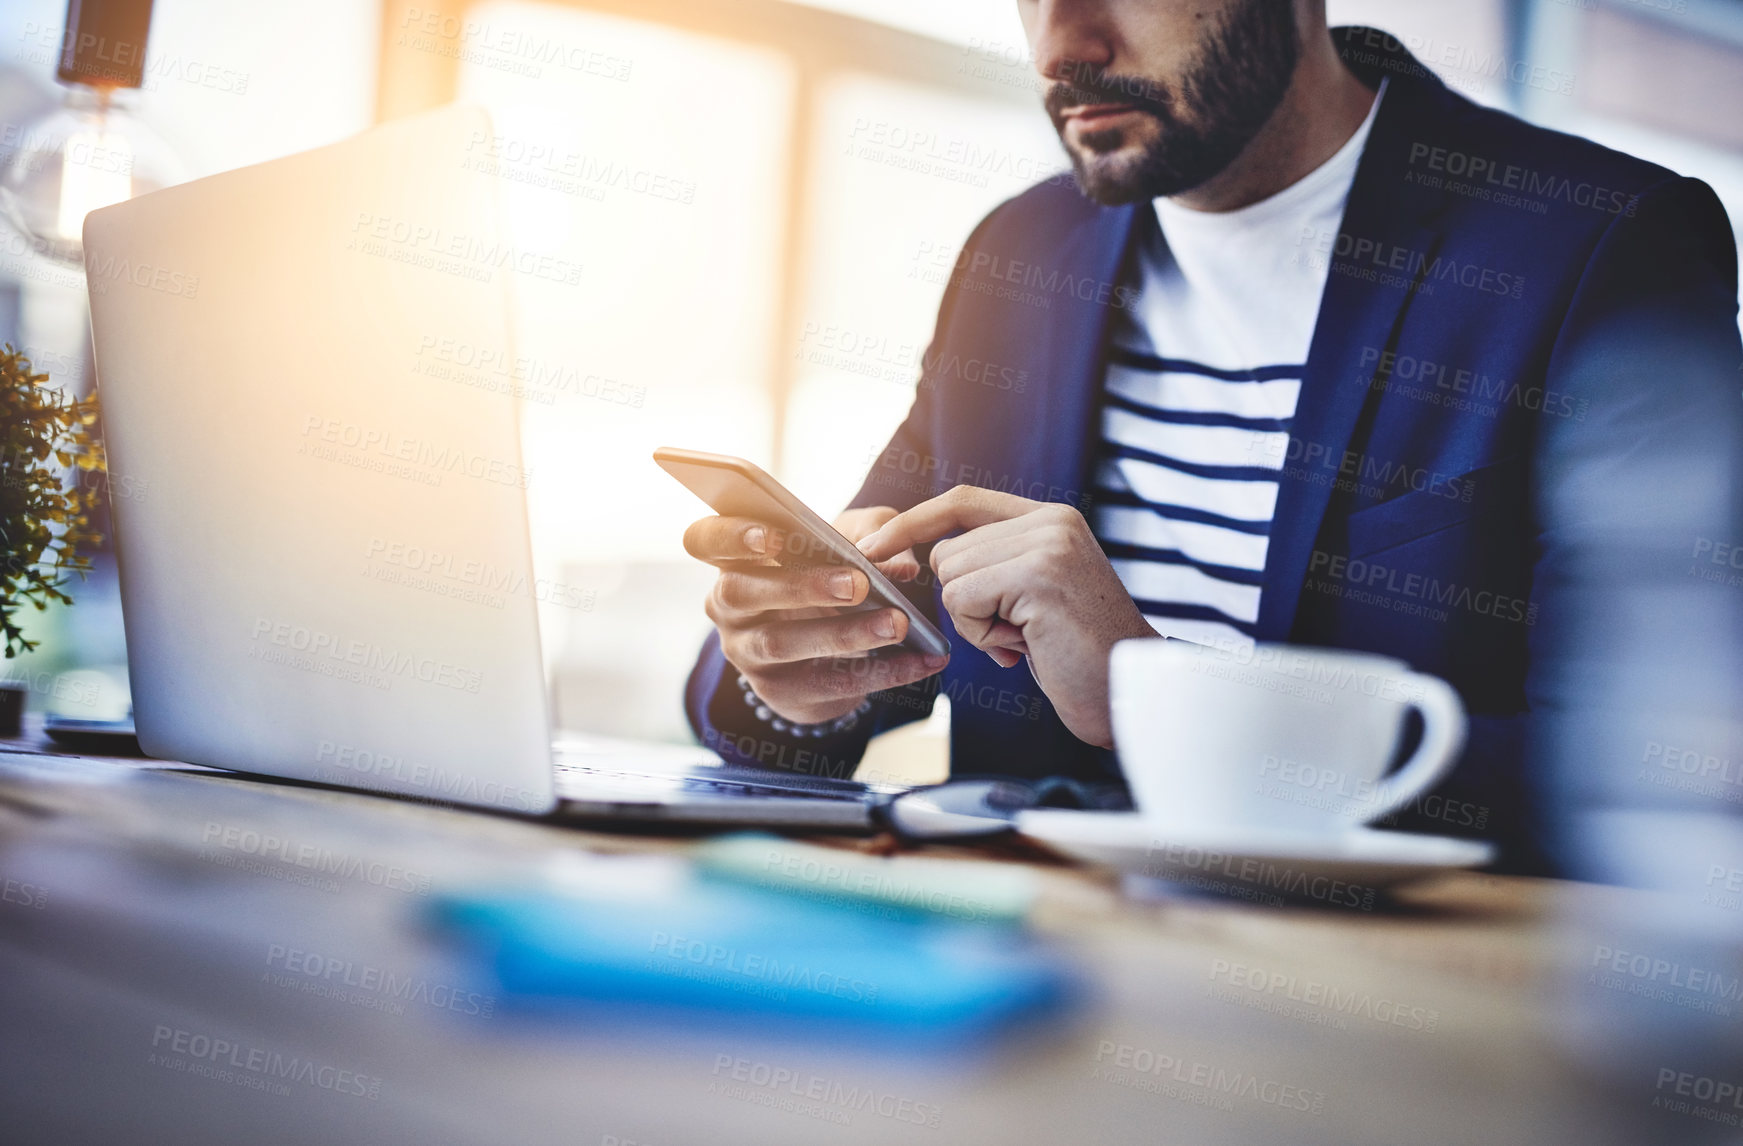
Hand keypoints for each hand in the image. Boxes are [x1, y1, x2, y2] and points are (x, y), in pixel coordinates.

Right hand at [683, 506, 946, 725]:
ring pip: (782, 644)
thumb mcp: (850, 541)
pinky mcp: (778, 692)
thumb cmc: (831, 572)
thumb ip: (873, 535)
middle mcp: (727, 606)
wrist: (829, 647)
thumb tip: (901, 564)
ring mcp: (746, 652)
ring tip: (898, 624)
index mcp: (735, 558)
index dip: (730, 536)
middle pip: (743, 592)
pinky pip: (826, 682)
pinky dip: (881, 672)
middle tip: (859, 583)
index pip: (705, 540)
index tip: (770, 535)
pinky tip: (920, 661)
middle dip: (801, 586)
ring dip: (844, 634)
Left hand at [857, 486, 1152, 747]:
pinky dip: (983, 634)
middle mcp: (1052, 520)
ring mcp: (1049, 544)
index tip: (871, 546)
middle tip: (1018, 630)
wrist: (1126, 692)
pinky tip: (1025, 646)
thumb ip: (995, 562)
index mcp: (1051, 518)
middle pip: (948, 551)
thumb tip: (929, 552)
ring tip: (1026, 637)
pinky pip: (964, 600)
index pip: (962, 502)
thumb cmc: (1075, 654)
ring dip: (976, 622)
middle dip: (967, 603)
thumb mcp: (1032, 593)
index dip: (913, 522)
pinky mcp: (1040, 574)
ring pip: (952, 577)